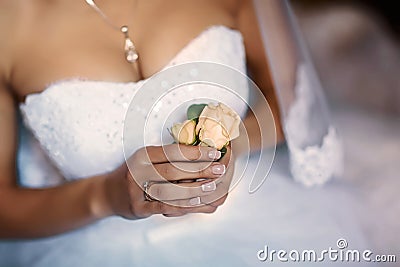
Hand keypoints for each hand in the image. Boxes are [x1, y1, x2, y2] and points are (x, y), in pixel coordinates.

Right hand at [105, 144, 233, 218]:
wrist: (110, 194)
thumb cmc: (135, 173)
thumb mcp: (146, 159)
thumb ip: (168, 156)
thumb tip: (200, 151)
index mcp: (143, 155)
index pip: (173, 152)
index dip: (195, 152)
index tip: (214, 152)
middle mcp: (139, 171)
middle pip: (174, 170)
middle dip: (200, 170)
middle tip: (219, 169)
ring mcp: (137, 190)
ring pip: (171, 190)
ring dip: (195, 189)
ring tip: (213, 186)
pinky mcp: (139, 208)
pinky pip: (163, 207)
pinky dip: (182, 205)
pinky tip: (197, 201)